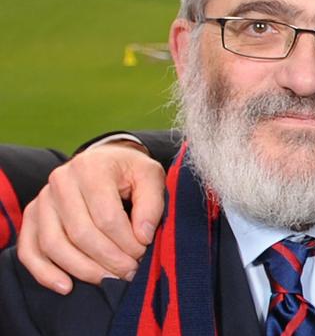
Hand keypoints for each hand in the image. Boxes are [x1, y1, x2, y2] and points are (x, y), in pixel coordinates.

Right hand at [17, 141, 165, 293]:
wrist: (107, 160)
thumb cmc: (130, 171)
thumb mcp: (151, 177)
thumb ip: (152, 204)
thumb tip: (142, 237)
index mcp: (91, 167)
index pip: (107, 216)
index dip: (127, 242)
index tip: (143, 252)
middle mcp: (61, 180)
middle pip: (81, 233)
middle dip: (109, 259)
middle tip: (130, 271)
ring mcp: (43, 199)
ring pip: (54, 245)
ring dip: (83, 270)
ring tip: (109, 280)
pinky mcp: (32, 216)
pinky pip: (30, 250)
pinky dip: (45, 273)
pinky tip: (66, 286)